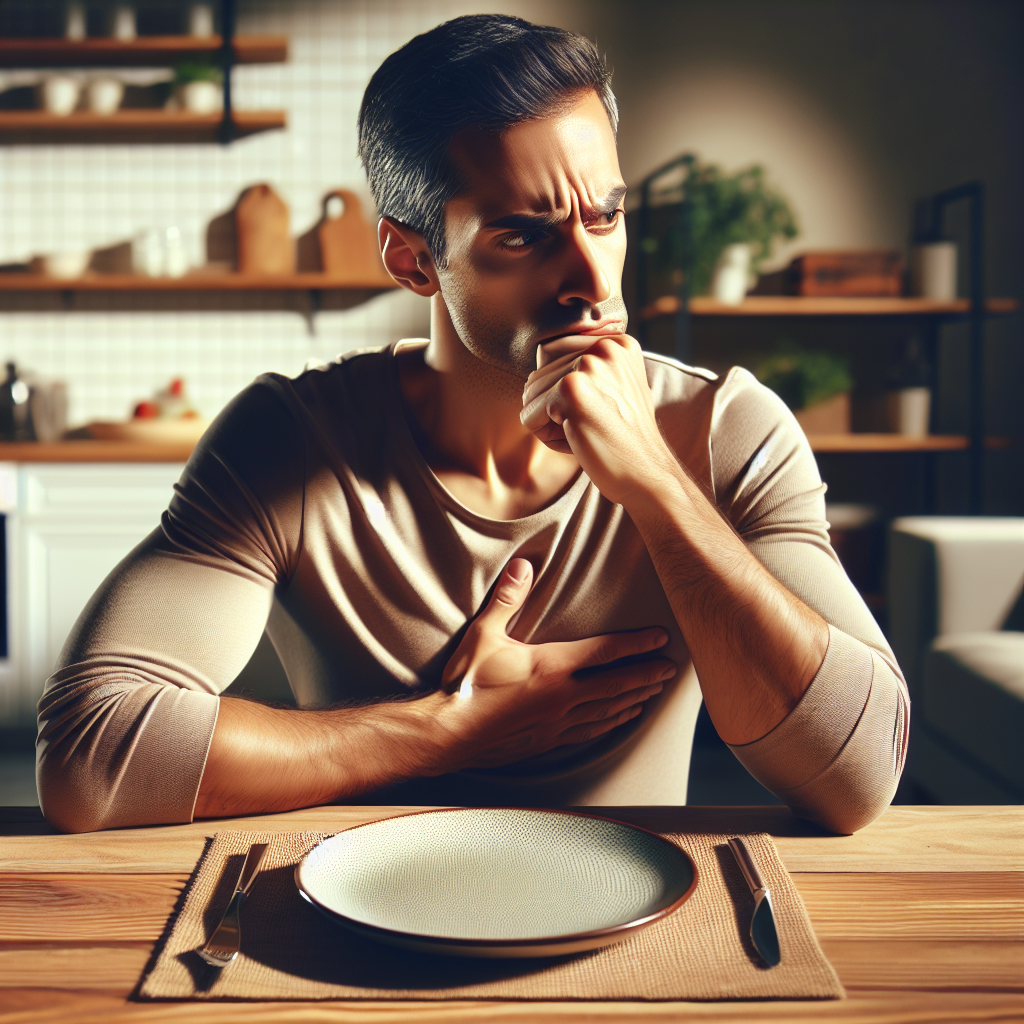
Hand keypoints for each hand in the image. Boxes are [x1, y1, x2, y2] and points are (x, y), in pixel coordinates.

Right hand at [432, 558, 674, 770]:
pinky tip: (622, 718)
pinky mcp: (549, 740)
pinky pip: (591, 731)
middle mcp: (562, 698)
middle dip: (646, 674)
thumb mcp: (483, 635)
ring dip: (635, 698)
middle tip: (671, 668)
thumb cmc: (464, 684)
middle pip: (617, 684)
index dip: (636, 644)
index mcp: (551, 668)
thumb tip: (523, 566)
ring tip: (654, 690)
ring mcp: (557, 723)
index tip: (661, 637)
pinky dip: (613, 722)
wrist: (447, 734)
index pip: (605, 653)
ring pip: (609, 710)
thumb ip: (507, 600)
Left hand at [520, 334, 679, 505]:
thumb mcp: (614, 390)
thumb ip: (586, 369)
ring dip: (549, 423)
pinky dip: (546, 436)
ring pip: (531, 395)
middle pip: (539, 375)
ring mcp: (588, 365)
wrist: (647, 475)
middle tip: (592, 427)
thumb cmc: (626, 440)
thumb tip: (540, 355)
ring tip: (588, 432)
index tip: (599, 412)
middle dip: (553, 409)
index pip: (553, 356)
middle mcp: (603, 346)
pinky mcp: (570, 389)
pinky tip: (580, 440)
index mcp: (616, 343)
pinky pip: (529, 415)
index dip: (563, 393)